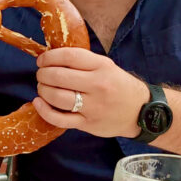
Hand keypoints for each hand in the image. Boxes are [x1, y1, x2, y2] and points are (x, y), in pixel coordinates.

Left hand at [32, 47, 147, 138]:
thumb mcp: (107, 66)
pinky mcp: (88, 124)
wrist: (141, 111)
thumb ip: (84, 63)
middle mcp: (97, 85)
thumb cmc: (120, 86)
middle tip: (41, 75)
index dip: (50, 57)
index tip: (42, 60)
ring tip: (42, 87)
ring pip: (57, 97)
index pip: (69, 56)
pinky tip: (39, 103)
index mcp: (102, 67)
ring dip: (43, 90)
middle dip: (43, 74)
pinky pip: (60, 119)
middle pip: (59, 76)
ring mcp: (92, 106)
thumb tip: (53, 57)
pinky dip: (44, 110)